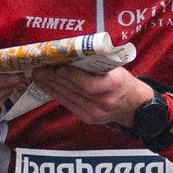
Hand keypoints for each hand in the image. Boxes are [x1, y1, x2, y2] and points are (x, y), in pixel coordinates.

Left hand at [35, 64, 155, 126]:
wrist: (134, 106)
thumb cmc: (123, 82)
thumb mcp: (116, 69)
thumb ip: (97, 63)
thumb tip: (70, 54)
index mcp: (114, 85)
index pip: (88, 84)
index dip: (71, 76)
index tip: (57, 68)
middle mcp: (104, 101)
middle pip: (74, 90)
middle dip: (53, 78)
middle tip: (39, 69)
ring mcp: (96, 112)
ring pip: (68, 97)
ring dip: (51, 86)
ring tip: (39, 77)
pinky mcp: (89, 118)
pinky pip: (69, 105)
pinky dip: (57, 95)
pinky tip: (48, 87)